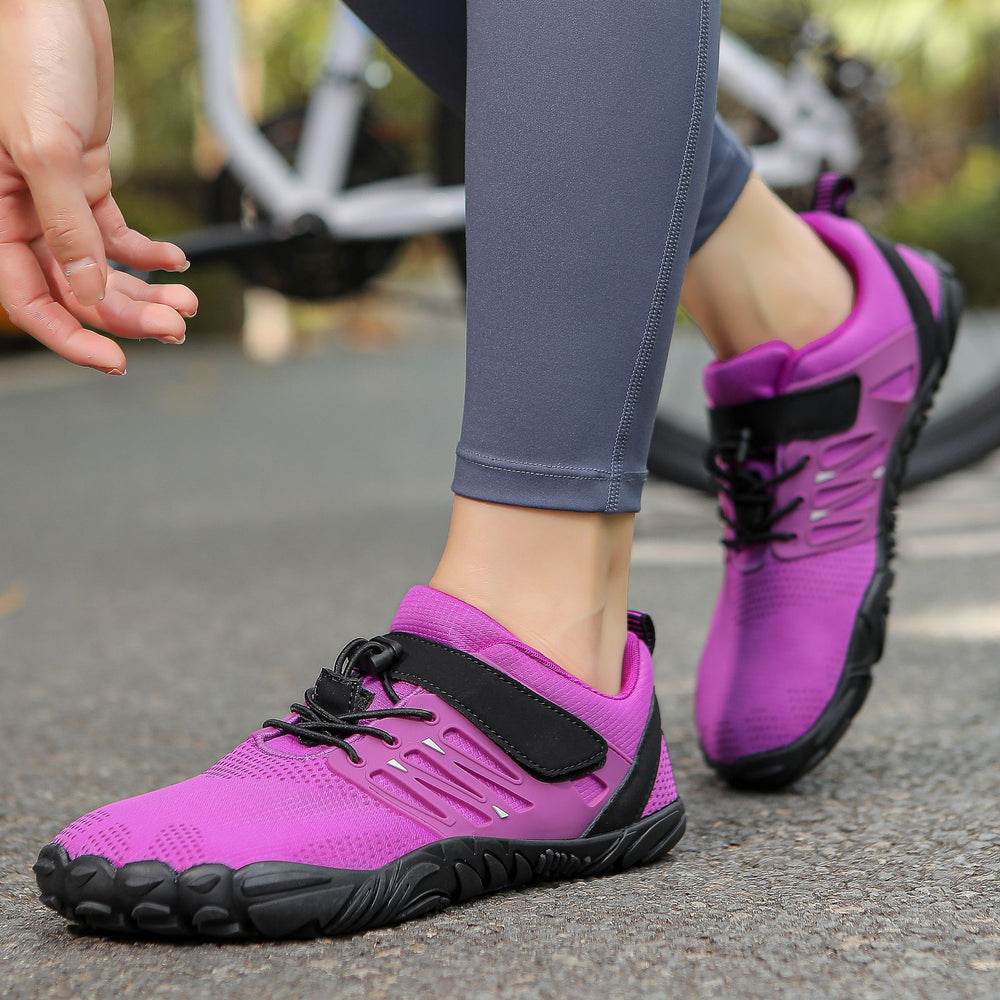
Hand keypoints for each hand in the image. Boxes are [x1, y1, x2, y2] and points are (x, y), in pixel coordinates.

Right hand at [0, 0, 196, 373]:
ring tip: (185, 304)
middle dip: (128, 314)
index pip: (29, 299)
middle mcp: (24, 215)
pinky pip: (119, 236)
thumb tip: (83, 292)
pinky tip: (175, 263)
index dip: (73, 336)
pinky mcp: (88, 182)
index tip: (116, 360)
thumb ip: (64, 226)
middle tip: (175, 326)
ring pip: (103, 268)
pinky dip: (150, 253)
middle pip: (77, 289)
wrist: (53, 5)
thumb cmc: (29, 57)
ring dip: (146, 291)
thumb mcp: (47, 148)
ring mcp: (58, 201)